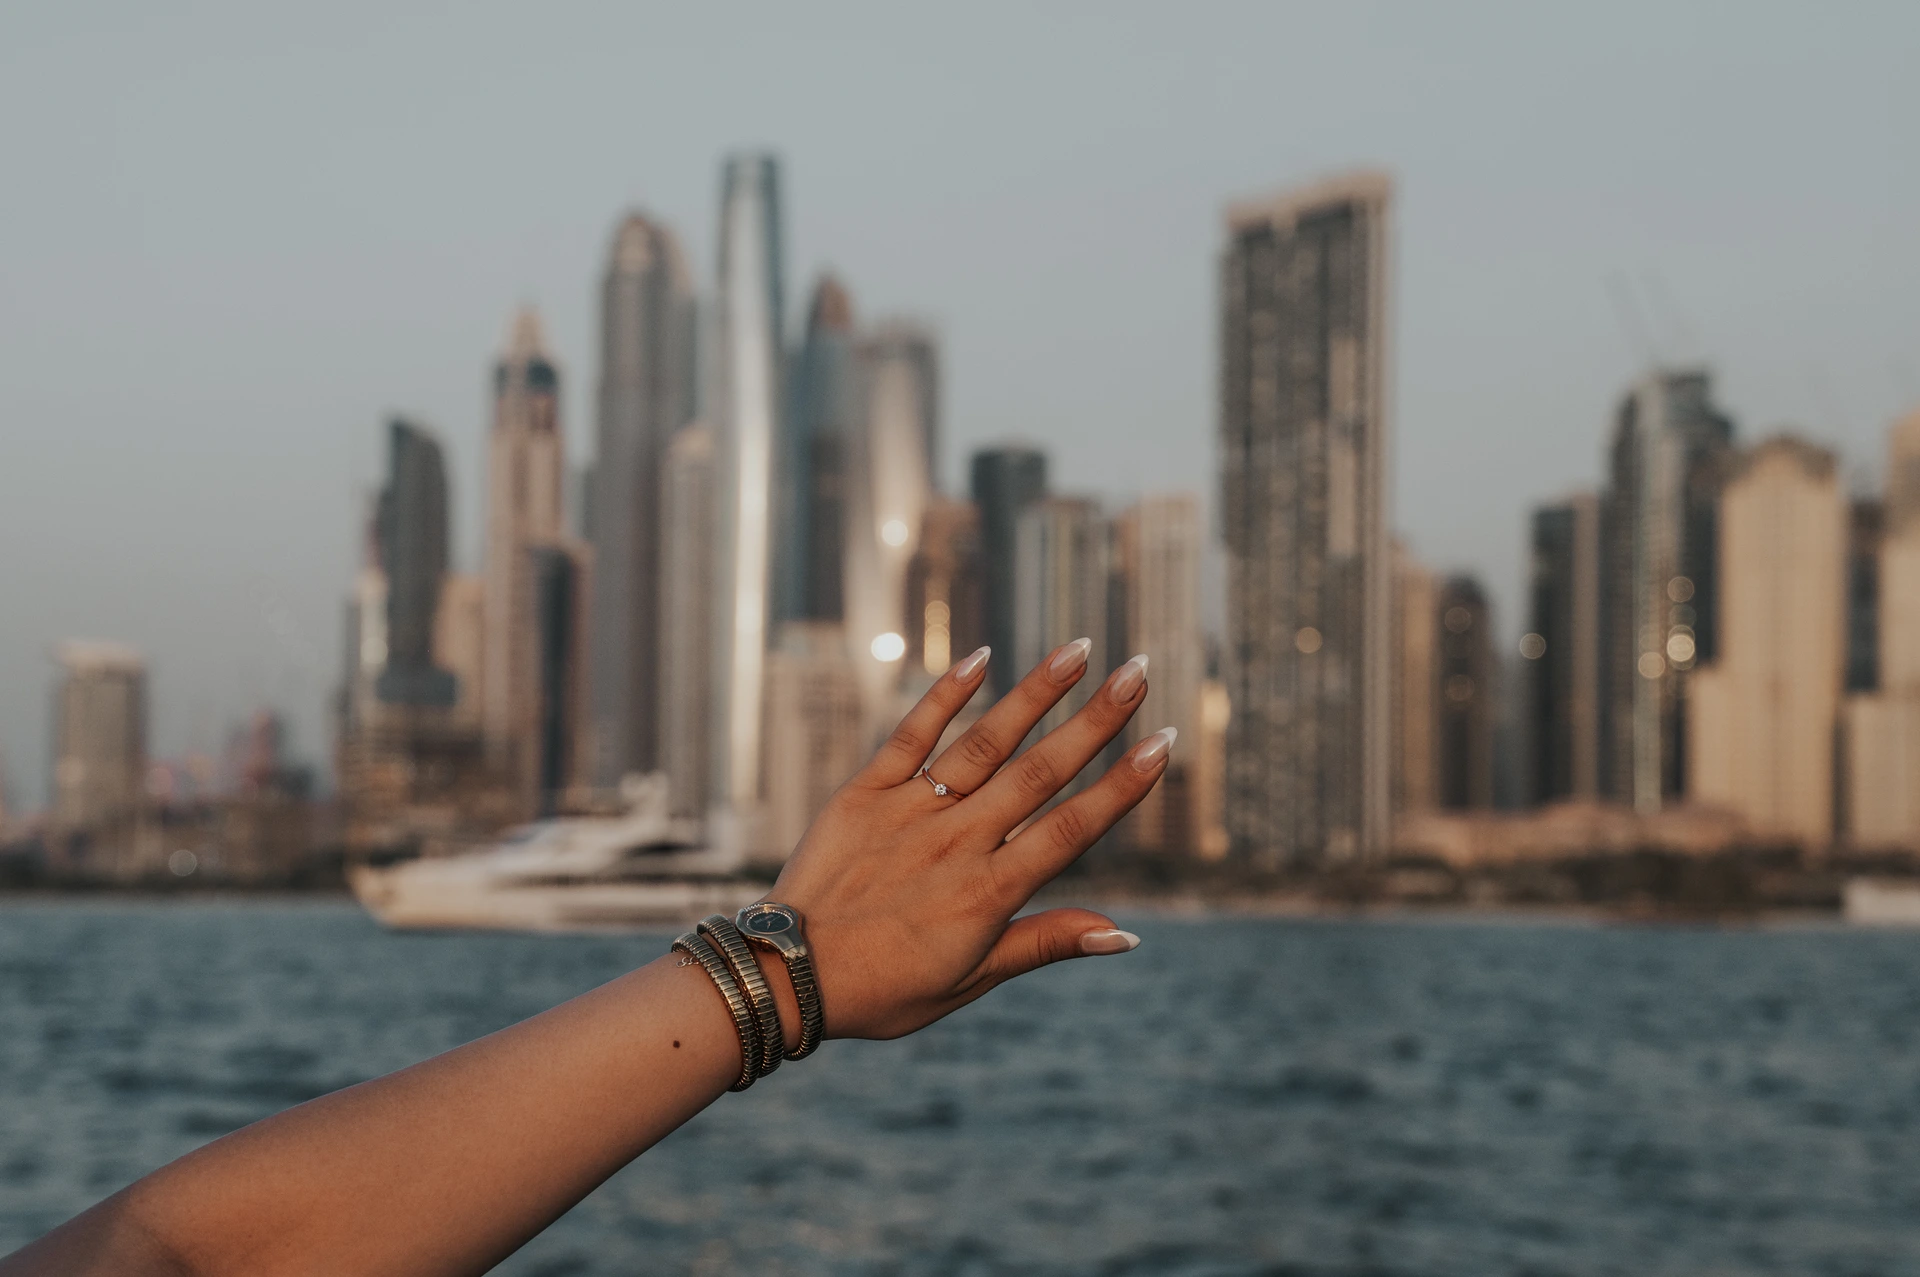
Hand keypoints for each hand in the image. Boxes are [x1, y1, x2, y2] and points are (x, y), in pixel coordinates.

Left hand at [758, 640, 1175, 1042]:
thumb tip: (1125, 933)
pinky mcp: (865, 792)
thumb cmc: (883, 990)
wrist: (786, 976)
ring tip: (1079, 648)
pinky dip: (946, 695)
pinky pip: (911, 734)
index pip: (1072, 829)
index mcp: (989, 893)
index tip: (1163, 744)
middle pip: (1040, 772)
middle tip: (1139, 672)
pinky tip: (981, 657)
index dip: (1122, 787)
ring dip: (1035, 693)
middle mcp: (957, 843)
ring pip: (985, 742)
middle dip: (1095, 721)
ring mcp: (911, 811)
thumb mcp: (970, 980)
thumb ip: (1045, 943)